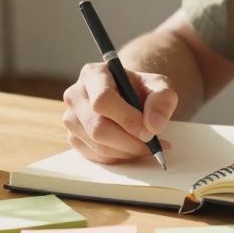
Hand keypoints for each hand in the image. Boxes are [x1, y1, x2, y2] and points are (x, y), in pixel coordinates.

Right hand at [62, 62, 177, 163]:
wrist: (129, 96)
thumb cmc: (141, 89)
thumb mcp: (159, 85)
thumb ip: (162, 99)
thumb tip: (154, 125)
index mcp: (93, 74)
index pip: (102, 100)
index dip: (127, 119)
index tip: (149, 131)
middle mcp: (75, 95)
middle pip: (97, 127)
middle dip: (129, 142)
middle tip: (152, 144)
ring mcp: (71, 118)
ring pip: (97, 145)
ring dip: (127, 152)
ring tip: (148, 147)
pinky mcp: (74, 138)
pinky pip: (96, 156)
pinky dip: (119, 158)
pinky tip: (133, 149)